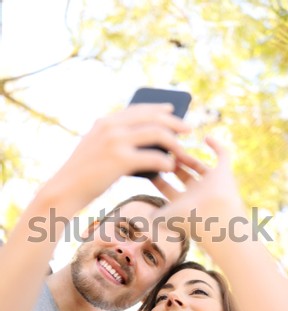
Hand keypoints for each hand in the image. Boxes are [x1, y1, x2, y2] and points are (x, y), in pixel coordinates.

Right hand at [51, 104, 190, 207]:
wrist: (64, 190)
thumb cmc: (83, 174)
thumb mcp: (96, 148)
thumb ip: (115, 140)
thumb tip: (146, 142)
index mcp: (105, 121)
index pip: (138, 108)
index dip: (158, 108)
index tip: (172, 110)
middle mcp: (111, 126)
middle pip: (152, 117)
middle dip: (174, 121)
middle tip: (189, 129)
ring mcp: (115, 141)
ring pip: (157, 133)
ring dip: (174, 141)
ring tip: (183, 150)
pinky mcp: (120, 159)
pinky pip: (154, 156)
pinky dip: (166, 161)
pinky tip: (171, 166)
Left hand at [152, 137, 246, 247]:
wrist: (214, 217)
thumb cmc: (188, 219)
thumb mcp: (163, 219)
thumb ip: (148, 216)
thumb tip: (134, 216)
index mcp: (182, 203)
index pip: (165, 186)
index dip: (155, 174)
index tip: (145, 161)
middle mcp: (196, 193)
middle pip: (180, 174)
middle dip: (169, 162)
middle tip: (158, 149)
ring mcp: (211, 183)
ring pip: (198, 165)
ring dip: (186, 155)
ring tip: (175, 145)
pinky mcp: (224, 173)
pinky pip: (223, 156)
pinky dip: (216, 146)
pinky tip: (205, 138)